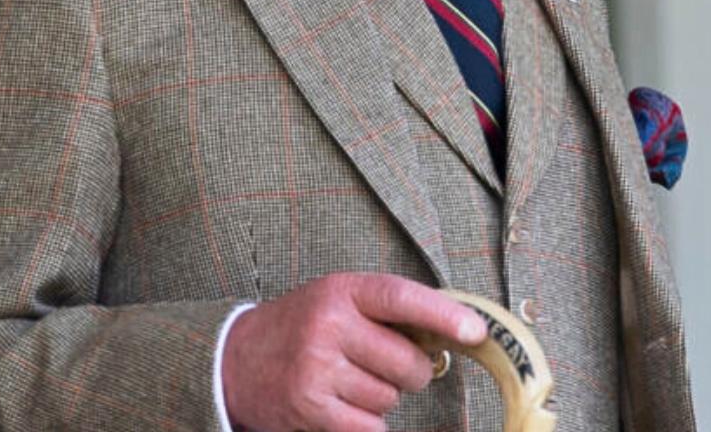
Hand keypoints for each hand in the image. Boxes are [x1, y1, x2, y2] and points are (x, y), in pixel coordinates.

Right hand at [221, 272, 485, 431]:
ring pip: (389, 397)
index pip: (402, 298)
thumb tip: (455, 334)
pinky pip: (369, 426)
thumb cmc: (303, 326)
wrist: (234, 359)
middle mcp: (328, 327)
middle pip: (407, 362)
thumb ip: (389, 311)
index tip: (477, 333)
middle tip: (386, 365)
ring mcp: (317, 370)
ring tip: (348, 381)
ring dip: (381, 397)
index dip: (444, 316)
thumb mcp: (339, 300)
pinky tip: (343, 406)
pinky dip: (367, 423)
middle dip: (411, 371)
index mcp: (341, 292)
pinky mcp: (309, 409)